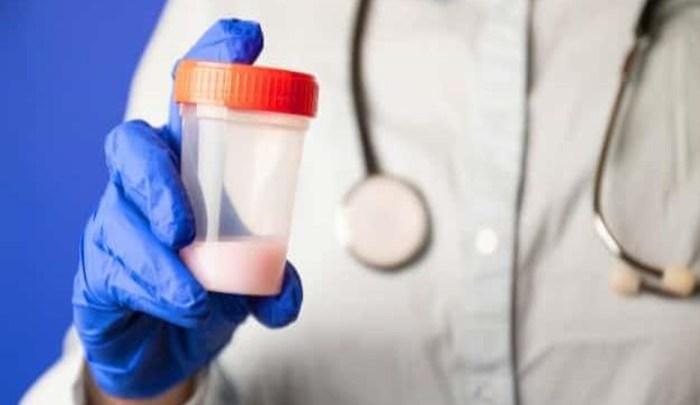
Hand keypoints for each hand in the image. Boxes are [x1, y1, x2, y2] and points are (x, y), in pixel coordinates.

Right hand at [72, 19, 302, 399]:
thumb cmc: (203, 291)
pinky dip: (154, 290)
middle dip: (157, 177)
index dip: (211, 66)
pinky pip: (113, 271)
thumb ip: (273, 281)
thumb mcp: (247, 279)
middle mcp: (144, 187)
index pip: (189, 104)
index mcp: (187, 169)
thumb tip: (284, 296)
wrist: (161, 349)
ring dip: (160, 260)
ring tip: (197, 296)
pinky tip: (182, 307)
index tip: (246, 40)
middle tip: (183, 222)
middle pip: (132, 146)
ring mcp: (112, 226)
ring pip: (120, 219)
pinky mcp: (95, 273)